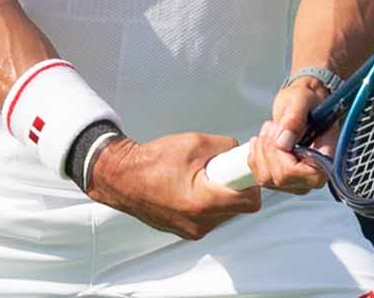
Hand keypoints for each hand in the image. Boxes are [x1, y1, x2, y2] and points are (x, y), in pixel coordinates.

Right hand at [87, 132, 261, 239]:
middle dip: (234, 186)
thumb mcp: (195, 142)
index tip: (242, 168)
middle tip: (218, 168)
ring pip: (226, 212)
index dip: (251, 182)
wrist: (122, 178)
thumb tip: (240, 152)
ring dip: (221, 194)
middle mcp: (200, 222)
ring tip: (199, 177)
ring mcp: (193, 230)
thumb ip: (225, 147)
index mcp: (203, 201)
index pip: (250, 201)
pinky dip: (208, 202)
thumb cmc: (152, 160)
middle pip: (239, 207)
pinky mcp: (187, 232)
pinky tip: (191, 187)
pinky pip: (211, 217)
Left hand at [248, 79, 336, 193]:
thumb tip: (283, 142)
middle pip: (281, 176)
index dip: (287, 157)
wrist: (301, 105)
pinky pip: (258, 175)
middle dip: (270, 147)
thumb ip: (295, 118)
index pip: (307, 174)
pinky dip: (254, 155)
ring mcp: (296, 181)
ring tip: (270, 131)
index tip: (282, 135)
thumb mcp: (301, 99)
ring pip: (266, 178)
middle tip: (274, 126)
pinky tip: (263, 141)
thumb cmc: (306, 101)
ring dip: (261, 149)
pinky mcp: (280, 180)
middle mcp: (313, 176)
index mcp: (326, 159)